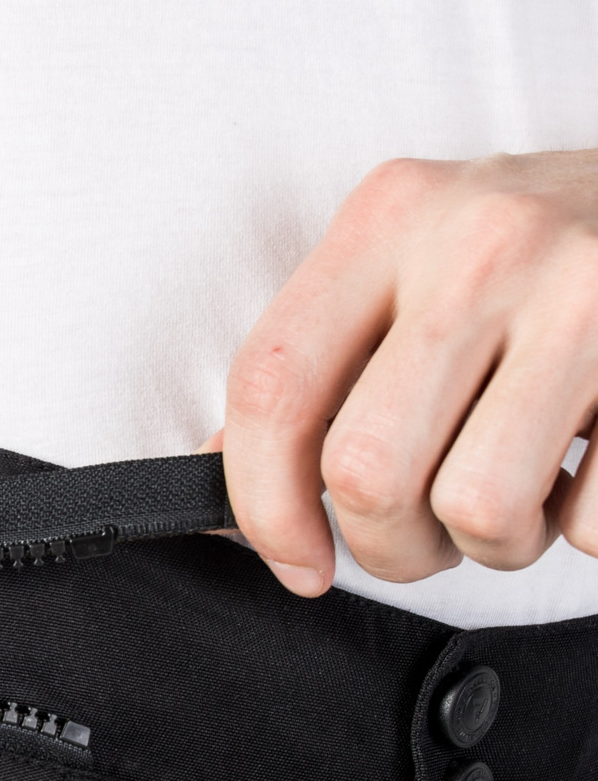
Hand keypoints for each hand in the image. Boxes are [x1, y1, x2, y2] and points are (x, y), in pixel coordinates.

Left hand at [213, 149, 597, 595]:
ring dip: (489, 544)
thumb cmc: (532, 259)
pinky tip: (585, 471)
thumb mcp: (411, 266)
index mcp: (389, 219)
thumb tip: (219, 481)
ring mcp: (586, 292)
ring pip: (477, 508)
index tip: (295, 562)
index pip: (270, 385)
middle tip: (422, 534)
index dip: (262, 504)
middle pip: (366, 469)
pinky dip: (581, 530)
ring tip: (515, 498)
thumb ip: (318, 363)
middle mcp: (481, 242)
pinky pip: (590, 523)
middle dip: (388, 544)